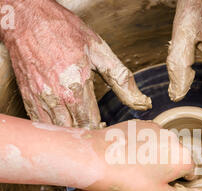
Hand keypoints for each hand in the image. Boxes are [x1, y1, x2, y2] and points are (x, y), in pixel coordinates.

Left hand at [0, 115, 201, 190]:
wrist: (96, 159)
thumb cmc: (128, 182)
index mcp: (183, 157)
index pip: (189, 173)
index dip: (175, 184)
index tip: (158, 189)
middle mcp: (174, 138)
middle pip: (176, 158)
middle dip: (166, 169)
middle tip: (144, 181)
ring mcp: (156, 128)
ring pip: (162, 148)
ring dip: (154, 157)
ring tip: (134, 169)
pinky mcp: (140, 124)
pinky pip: (148, 138)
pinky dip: (142, 147)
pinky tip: (127, 157)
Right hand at [1, 0, 150, 127]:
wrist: (27, 16)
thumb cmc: (64, 31)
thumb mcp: (99, 51)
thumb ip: (122, 80)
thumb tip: (143, 103)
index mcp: (76, 87)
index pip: (90, 124)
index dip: (99, 130)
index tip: (104, 126)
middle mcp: (57, 97)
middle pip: (74, 130)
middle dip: (87, 133)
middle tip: (95, 127)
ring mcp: (40, 98)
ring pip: (56, 130)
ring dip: (70, 132)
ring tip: (80, 124)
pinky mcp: (28, 96)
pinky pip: (39, 123)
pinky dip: (52, 127)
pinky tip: (62, 121)